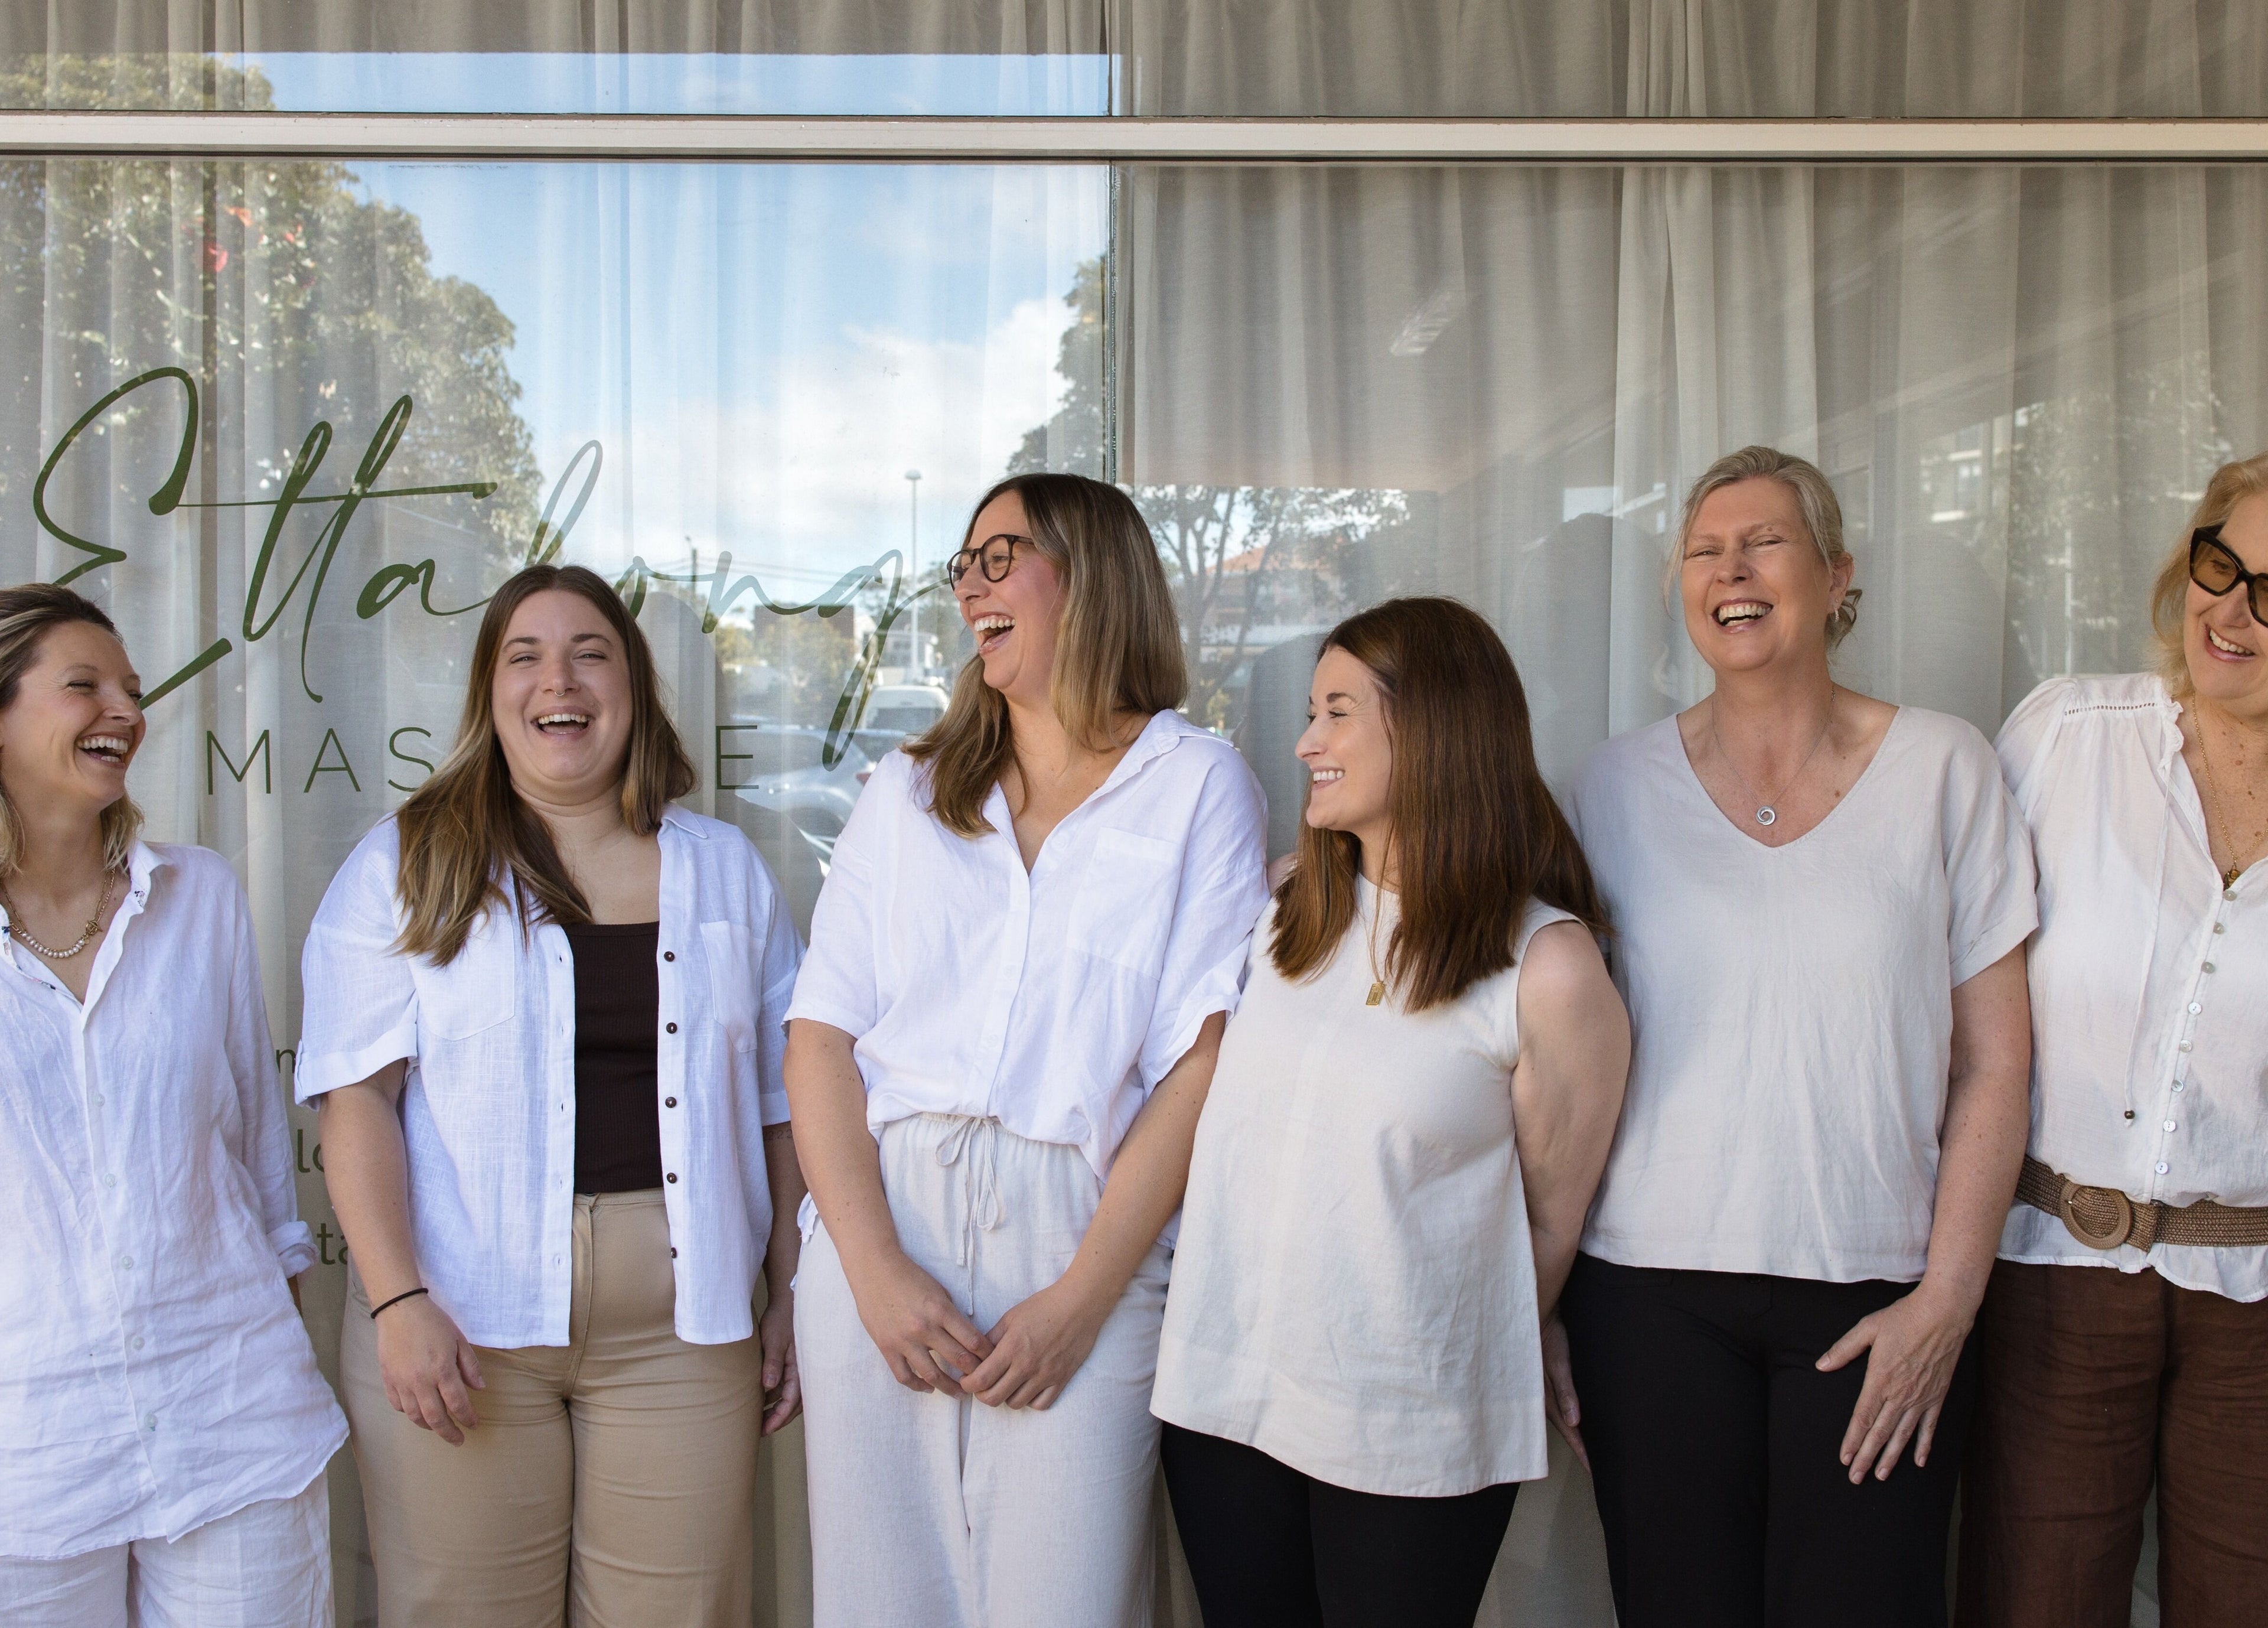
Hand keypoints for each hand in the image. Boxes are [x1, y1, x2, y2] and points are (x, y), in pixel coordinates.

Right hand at [375, 1294, 484, 1445]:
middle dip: (449, 1433)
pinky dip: (410, 1413)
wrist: (400, 1310)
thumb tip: (479, 1388)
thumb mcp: (459, 1340)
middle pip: (435, 1418)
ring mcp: (401, 1383)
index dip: (467, 1418)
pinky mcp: (388, 1380)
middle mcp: (420, 1381)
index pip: (457, 1404)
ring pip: (415, 1416)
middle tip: (458, 1440)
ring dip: (429, 1426)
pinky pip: (398, 1406)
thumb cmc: (433, 1322)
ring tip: (440, 1428)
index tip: (474, 1425)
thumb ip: (470, 1366)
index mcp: (441, 1370)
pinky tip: (419, 1412)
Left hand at [758, 1285, 801, 1434]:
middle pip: (793, 1405)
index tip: (766, 1429)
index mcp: (799, 1369)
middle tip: (762, 1431)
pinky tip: (764, 1401)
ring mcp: (797, 1370)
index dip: (779, 1417)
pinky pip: (786, 1388)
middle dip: (779, 1419)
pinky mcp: (791, 1365)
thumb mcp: (775, 1341)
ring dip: (778, 1410)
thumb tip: (768, 1387)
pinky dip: (777, 1398)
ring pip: (790, 1398)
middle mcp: (801, 1372)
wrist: (787, 1304)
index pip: (791, 1401)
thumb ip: (772, 1363)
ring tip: (761, 1421)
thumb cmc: (781, 1321)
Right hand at [844, 1246, 992, 1393]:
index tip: (994, 1361)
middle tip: (982, 1381)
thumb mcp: (939, 1291)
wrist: (874, 1270)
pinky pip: (904, 1376)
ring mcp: (904, 1340)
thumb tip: (967, 1338)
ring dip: (949, 1387)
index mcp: (941, 1310)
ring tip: (959, 1393)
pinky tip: (928, 1388)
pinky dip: (918, 1386)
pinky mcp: (887, 1347)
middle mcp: (924, 1328)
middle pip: (958, 1359)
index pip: (973, 1340)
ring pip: (932, 1374)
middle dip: (974, 1373)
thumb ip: (952, 1315)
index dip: (987, 1354)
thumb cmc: (910, 1277)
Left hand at [963, 1276, 1113, 1409]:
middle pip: (995, 1398)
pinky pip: (1041, 1404)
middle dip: (982, 1395)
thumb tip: (976, 1355)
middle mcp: (1027, 1366)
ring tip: (1006, 1384)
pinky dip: (1030, 1400)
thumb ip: (992, 1338)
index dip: (968, 1385)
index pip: (981, 1380)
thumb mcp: (1011, 1317)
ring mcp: (1045, 1375)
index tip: (966, 1381)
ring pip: (1016, 1404)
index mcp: (1011, 1348)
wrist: (1079, 1305)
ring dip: (1006, 1397)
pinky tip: (1027, 1388)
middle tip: (982, 1387)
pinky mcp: (1062, 1379)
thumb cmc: (1044, 1306)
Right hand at [1541, 1311, 1588, 1471]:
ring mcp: (1544, 1389)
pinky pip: (1558, 1405)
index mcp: (1546, 1398)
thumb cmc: (1547, 1335)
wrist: (1534, 1312)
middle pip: (1565, 1429)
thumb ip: (1565, 1391)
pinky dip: (1568, 1415)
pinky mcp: (1546, 1380)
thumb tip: (1575, 1422)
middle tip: (1593, 1467)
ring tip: (1587, 1448)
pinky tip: (1575, 1418)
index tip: (1594, 1470)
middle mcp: (1543, 1398)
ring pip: (1562, 1418)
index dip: (1582, 1451)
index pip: (1569, 1432)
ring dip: (1574, 1433)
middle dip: (1578, 1447)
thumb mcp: (1558, 1362)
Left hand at [1817, 1284, 1972, 1482]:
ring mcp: (1921, 1398)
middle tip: (1856, 1479)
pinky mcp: (1937, 1396)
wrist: (1943, 1314)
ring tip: (1881, 1475)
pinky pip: (1929, 1427)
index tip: (1845, 1459)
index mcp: (1879, 1379)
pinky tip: (1919, 1461)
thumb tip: (1821, 1365)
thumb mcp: (1867, 1328)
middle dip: (1867, 1457)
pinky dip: (1923, 1446)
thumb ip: (1843, 1349)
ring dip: (1891, 1457)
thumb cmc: (1903, 1318)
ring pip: (1902, 1435)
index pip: (1862, 1418)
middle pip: (1880, 1433)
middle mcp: (1900, 1394)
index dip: (1853, 1441)